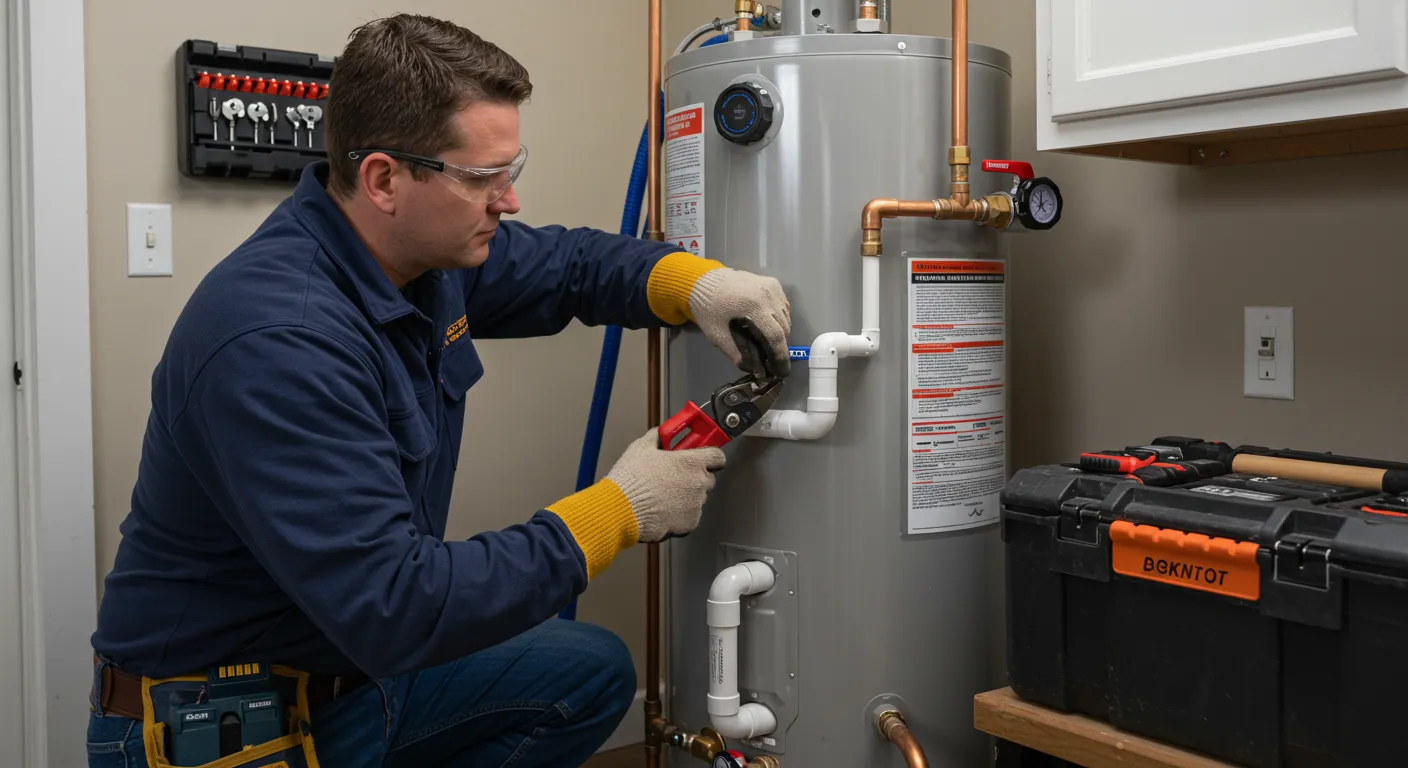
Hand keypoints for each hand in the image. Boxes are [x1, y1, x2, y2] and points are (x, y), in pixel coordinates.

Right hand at [606, 428, 725, 542]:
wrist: (621, 509)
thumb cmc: (631, 478)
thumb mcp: (640, 447)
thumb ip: (656, 437)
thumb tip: (660, 433)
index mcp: (691, 462)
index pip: (717, 457)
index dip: (709, 457)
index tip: (702, 457)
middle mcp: (699, 483)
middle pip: (708, 478)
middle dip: (695, 477)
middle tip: (675, 477)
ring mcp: (696, 505)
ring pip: (698, 498)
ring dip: (687, 497)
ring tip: (663, 497)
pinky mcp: (690, 523)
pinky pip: (691, 517)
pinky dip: (681, 515)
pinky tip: (663, 510)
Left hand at [689, 268, 791, 378]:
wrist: (704, 280)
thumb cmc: (708, 307)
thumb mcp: (716, 332)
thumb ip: (732, 350)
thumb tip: (746, 367)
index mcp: (754, 306)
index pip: (775, 335)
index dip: (780, 356)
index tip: (782, 371)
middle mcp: (768, 294)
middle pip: (784, 327)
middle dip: (780, 346)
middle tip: (772, 359)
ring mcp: (772, 286)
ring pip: (786, 316)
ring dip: (781, 331)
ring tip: (769, 342)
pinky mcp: (772, 282)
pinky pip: (783, 305)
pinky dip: (780, 317)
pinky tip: (769, 324)